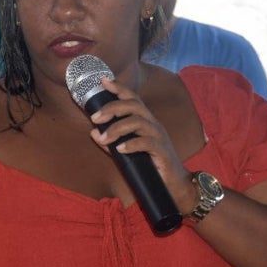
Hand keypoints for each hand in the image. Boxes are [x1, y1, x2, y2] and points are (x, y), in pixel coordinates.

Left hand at [88, 77, 197, 212]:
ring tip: (104, 138)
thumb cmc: (150, 166)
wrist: (173, 185)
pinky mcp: (162, 151)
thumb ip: (110, 143)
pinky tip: (120, 149)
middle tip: (95, 118)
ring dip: (117, 128)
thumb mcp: (126, 152)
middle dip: (112, 108)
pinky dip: (131, 144)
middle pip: (134, 106)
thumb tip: (93, 132)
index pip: (133, 99)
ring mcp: (159, 136)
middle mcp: (153, 124)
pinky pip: (147, 142)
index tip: (103, 81)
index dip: (119, 88)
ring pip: (138, 122)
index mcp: (145, 121)